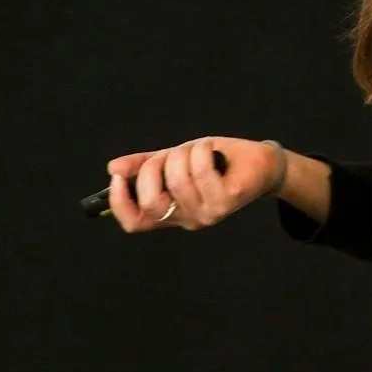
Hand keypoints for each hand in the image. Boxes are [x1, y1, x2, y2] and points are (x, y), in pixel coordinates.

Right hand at [106, 136, 279, 232]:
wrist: (259, 161)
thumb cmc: (215, 162)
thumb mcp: (174, 160)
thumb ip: (144, 165)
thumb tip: (112, 167)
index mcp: (171, 213)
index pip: (135, 223)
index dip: (120, 203)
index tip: (118, 177)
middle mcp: (187, 219)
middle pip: (152, 203)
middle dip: (153, 169)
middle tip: (168, 154)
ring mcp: (208, 213)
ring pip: (177, 180)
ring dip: (182, 154)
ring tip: (196, 148)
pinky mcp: (228, 200)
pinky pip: (201, 171)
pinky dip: (201, 151)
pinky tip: (210, 148)